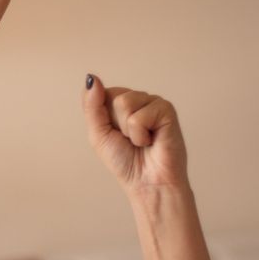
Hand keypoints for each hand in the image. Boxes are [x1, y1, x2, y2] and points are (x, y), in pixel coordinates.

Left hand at [83, 75, 188, 192]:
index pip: (101, 93)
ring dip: (128, 130)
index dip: (101, 117)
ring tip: (141, 141)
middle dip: (115, 124)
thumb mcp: (98, 134)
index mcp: (120, 104)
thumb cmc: (124, 161)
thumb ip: (92, 106)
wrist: (146, 181)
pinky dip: (140, 134)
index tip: (113, 134)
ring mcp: (153, 102)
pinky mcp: (166, 109)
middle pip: (113, 96)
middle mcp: (138, 100)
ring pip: (125, 103)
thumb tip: (92, 78)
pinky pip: (140, 116)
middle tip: (129, 140)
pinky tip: (151, 141)